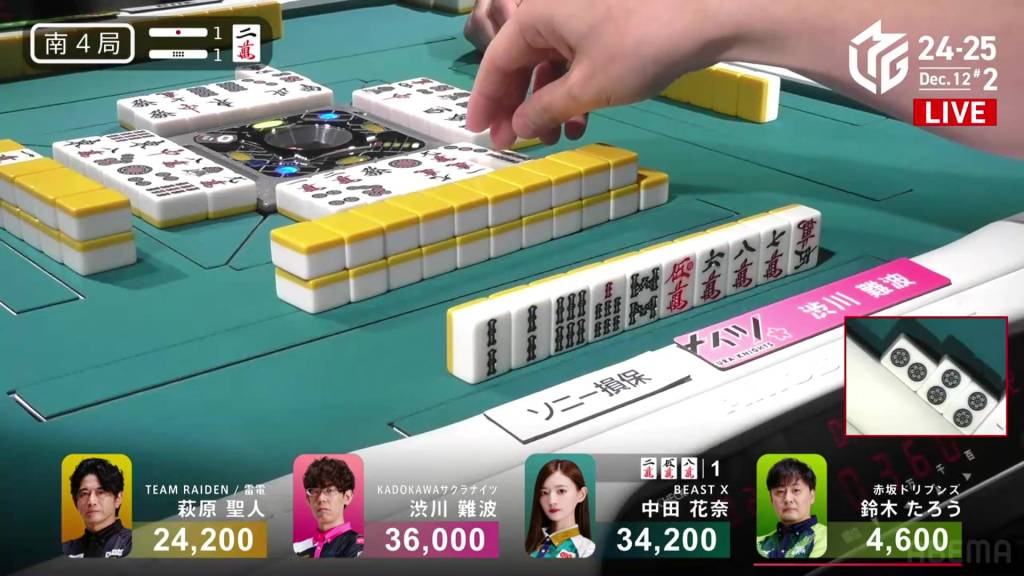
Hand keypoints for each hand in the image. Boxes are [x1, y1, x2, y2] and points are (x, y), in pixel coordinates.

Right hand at [467, 0, 738, 147]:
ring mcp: (581, 14)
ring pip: (550, 64)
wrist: (708, 15)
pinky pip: (575, 59)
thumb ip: (544, 109)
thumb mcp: (587, 87)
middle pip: (521, 62)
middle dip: (517, 106)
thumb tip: (516, 126)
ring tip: (554, 139)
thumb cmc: (640, 46)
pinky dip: (573, 90)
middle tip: (514, 143)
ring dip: (547, 103)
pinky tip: (582, 120)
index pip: (496, 61)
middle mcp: (553, 9)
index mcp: (537, 13)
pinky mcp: (607, 23)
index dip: (485, 100)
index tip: (478, 131)